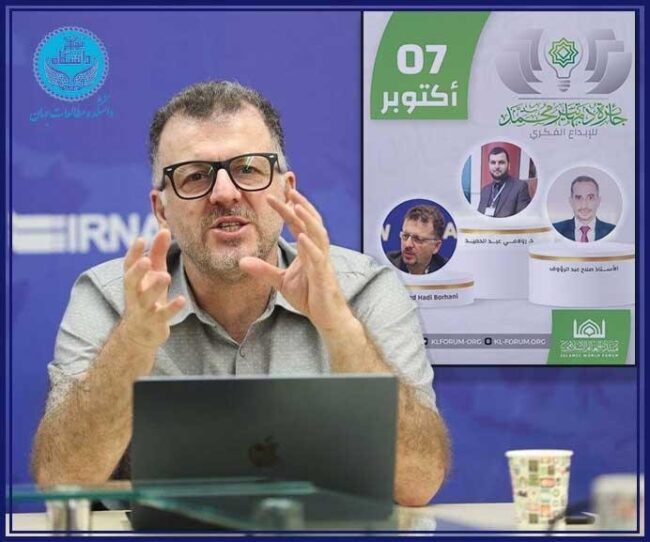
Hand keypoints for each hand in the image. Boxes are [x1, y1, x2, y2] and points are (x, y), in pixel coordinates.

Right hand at [120, 229, 184, 349]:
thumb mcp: (152, 274)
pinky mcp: (156, 322)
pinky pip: (163, 315)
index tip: (141, 239)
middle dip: (137, 271)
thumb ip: (157, 252)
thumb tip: (165, 228)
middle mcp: (135, 294)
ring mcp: (144, 309)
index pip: (128, 265)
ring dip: (155, 288)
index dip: (133, 253)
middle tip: (146, 261)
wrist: (139, 334)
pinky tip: (181, 300)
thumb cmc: (147, 296)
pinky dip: (171, 307)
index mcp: (133, 280)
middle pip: (131, 282)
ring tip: (165, 276)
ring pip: (146, 299)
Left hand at [239, 187, 353, 332]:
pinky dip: (310, 246)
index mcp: (308, 249)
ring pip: (318, 234)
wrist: (326, 316)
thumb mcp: (281, 281)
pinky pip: (318, 258)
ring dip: (307, 219)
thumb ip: (263, 270)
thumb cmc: (310, 296)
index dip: (287, 208)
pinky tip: (302, 237)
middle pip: (310, 221)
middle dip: (300, 204)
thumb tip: (242, 261)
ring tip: (296, 205)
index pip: (297, 223)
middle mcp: (317, 250)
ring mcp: (322, 261)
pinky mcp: (324, 275)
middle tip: (287, 189)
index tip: (272, 195)